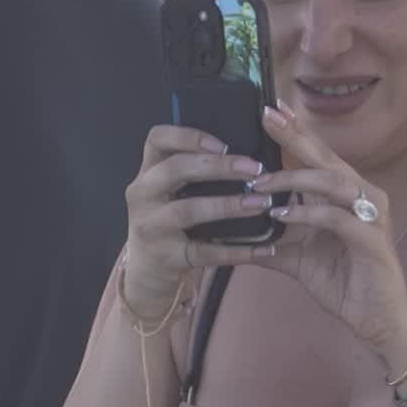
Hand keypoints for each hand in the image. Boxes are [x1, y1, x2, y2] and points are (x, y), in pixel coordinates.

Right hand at [119, 125, 277, 317]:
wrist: (147, 269)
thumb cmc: (168, 221)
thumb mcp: (168, 191)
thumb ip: (192, 170)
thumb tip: (244, 154)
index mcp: (147, 172)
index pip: (157, 139)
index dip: (189, 137)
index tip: (223, 144)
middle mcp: (143, 195)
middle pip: (176, 169)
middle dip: (218, 167)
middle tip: (254, 169)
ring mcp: (152, 227)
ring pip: (188, 210)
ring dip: (228, 205)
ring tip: (260, 203)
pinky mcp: (166, 257)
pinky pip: (205, 253)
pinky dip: (236, 251)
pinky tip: (263, 248)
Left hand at [248, 105, 406, 370]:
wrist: (376, 320)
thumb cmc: (344, 284)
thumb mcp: (299, 260)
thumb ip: (272, 243)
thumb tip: (235, 237)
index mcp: (347, 196)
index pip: (318, 157)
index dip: (296, 133)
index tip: (269, 111)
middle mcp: (363, 196)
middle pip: (326, 158)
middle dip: (295, 137)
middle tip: (267, 117)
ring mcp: (371, 216)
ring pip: (332, 182)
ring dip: (293, 181)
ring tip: (260, 184)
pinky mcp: (372, 239)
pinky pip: (337, 217)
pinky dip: (308, 214)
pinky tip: (282, 214)